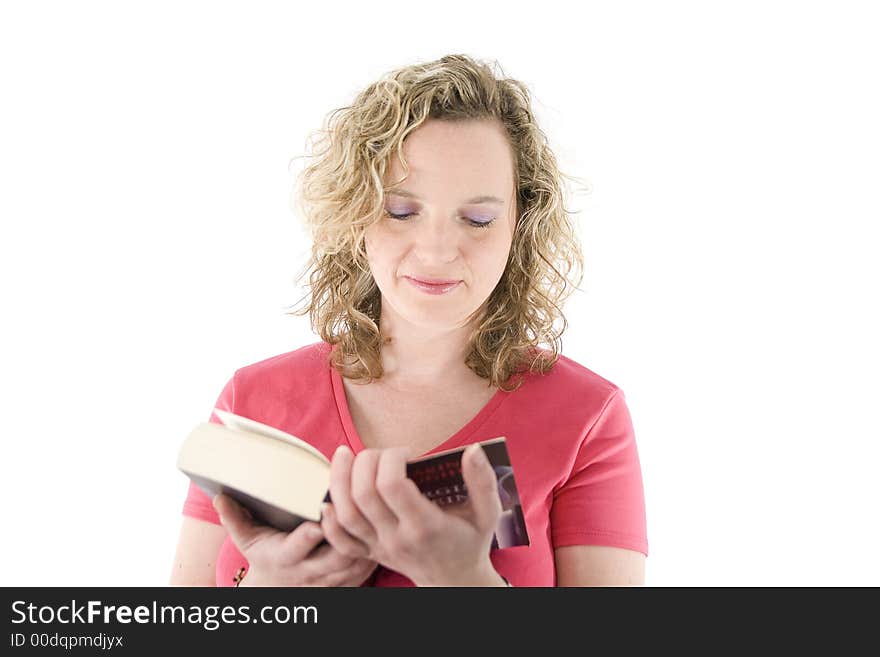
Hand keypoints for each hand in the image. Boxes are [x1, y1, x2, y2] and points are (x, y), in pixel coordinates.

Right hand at [212, 493, 377, 586]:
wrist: (277, 590)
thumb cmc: (264, 556)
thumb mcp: (246, 539)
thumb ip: (234, 518)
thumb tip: (220, 497)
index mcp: (283, 557)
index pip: (297, 546)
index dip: (309, 534)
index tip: (318, 515)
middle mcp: (308, 572)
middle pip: (334, 555)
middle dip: (347, 532)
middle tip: (359, 505)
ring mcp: (329, 580)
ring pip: (354, 563)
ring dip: (365, 540)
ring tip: (374, 511)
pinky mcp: (346, 583)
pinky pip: (366, 570)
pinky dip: (374, 552)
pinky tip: (380, 529)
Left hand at [322, 443, 506, 586]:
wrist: (456, 581)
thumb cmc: (471, 542)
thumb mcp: (487, 513)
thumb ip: (482, 481)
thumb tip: (473, 450)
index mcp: (425, 526)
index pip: (392, 486)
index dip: (391, 459)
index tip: (405, 453)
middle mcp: (397, 538)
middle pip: (363, 495)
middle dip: (365, 462)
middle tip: (379, 453)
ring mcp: (380, 548)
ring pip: (345, 514)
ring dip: (338, 480)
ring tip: (344, 455)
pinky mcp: (370, 553)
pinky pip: (340, 540)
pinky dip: (329, 520)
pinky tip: (329, 498)